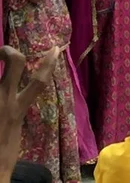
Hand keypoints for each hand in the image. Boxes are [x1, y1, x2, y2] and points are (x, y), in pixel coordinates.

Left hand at [0, 45, 60, 177]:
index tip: (54, 48)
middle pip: (16, 63)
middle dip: (9, 51)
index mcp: (18, 109)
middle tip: (4, 50)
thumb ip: (16, 108)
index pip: (40, 81)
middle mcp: (5, 100)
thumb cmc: (3, 151)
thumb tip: (16, 95)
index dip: (48, 62)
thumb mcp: (15, 126)